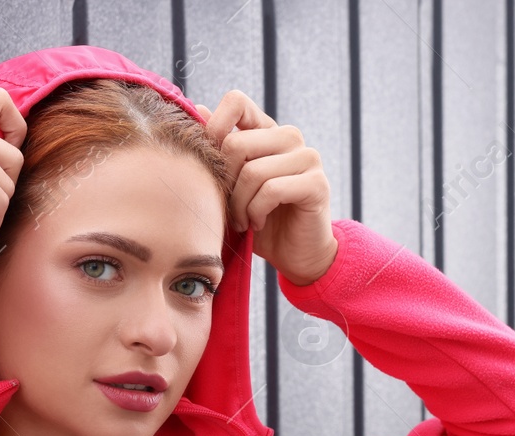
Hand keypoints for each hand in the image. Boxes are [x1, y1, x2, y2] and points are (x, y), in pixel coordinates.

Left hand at [196, 90, 337, 286]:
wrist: (294, 254)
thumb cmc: (256, 218)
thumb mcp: (230, 185)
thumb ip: (219, 149)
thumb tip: (198, 108)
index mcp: (266, 131)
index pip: (236, 102)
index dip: (215, 128)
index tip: (211, 166)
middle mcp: (289, 137)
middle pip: (236, 143)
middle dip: (224, 184)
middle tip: (228, 210)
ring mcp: (307, 157)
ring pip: (252, 171)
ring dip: (239, 205)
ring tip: (243, 221)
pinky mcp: (316, 183)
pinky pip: (271, 190)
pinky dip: (256, 212)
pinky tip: (258, 223)